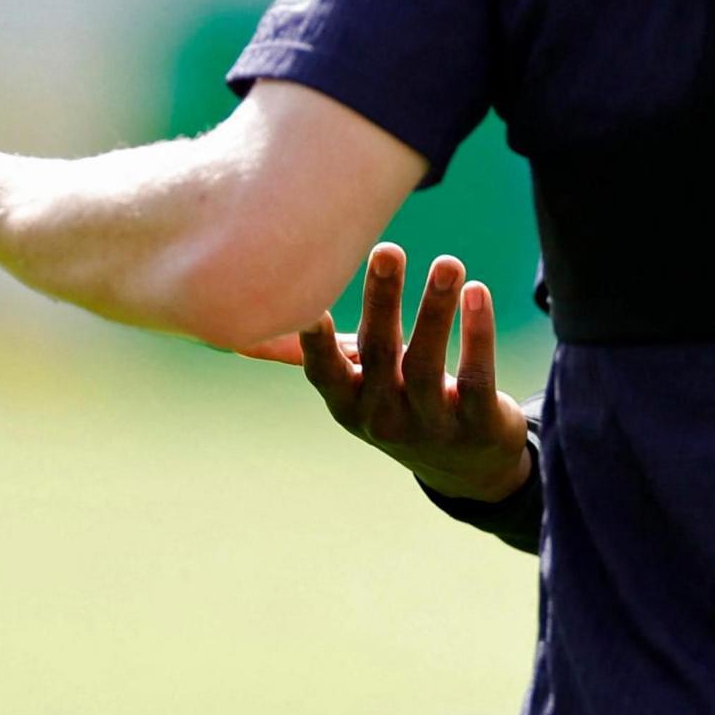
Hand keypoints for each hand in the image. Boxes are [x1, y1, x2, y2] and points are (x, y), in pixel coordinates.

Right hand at [298, 243, 534, 503]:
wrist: (466, 464)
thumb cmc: (398, 404)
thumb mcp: (353, 386)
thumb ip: (311, 354)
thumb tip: (237, 335)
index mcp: (346, 402)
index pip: (324, 370)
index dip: (315, 341)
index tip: (312, 300)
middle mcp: (383, 417)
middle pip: (380, 354)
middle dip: (382, 300)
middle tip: (387, 249)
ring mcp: (430, 425)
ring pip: (427, 364)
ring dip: (434, 309)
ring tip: (448, 263)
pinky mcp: (478, 425)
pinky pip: (476, 377)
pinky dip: (477, 335)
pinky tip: (478, 293)